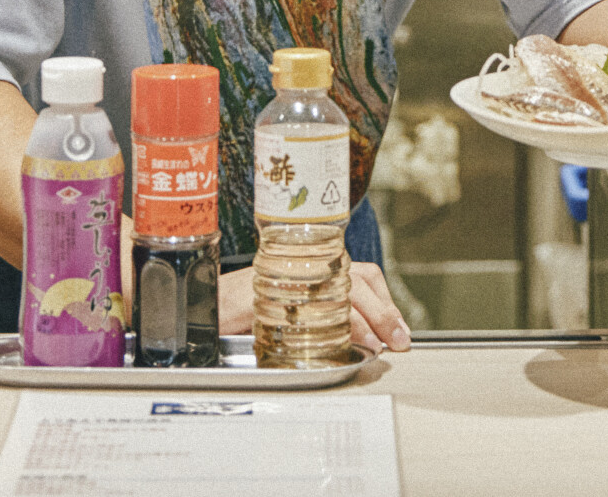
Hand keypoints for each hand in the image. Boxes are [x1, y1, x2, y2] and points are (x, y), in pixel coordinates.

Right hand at [216, 257, 412, 352]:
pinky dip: (326, 326)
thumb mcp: (297, 306)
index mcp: (318, 264)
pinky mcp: (271, 291)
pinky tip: (335, 343)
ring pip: (341, 291)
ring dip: (364, 321)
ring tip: (374, 344)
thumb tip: (370, 338)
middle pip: (359, 282)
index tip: (399, 329)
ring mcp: (290, 274)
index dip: (386, 302)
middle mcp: (308, 264)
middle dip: (384, 314)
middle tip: (398, 341)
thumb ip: (330, 314)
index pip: (366, 274)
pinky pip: (307, 306)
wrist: (209, 301)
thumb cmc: (250, 305)